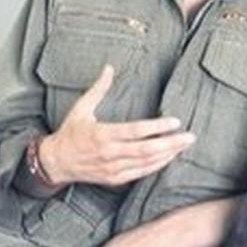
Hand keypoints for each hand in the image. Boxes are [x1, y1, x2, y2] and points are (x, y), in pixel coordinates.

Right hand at [41, 64, 194, 186]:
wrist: (56, 162)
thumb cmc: (70, 133)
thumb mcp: (81, 108)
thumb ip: (98, 88)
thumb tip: (109, 68)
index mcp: (102, 134)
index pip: (136, 131)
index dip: (157, 127)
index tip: (175, 121)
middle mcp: (109, 153)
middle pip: (146, 150)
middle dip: (171, 144)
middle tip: (189, 137)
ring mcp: (112, 168)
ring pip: (146, 164)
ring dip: (167, 155)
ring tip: (183, 146)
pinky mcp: (114, 179)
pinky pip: (140, 173)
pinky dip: (156, 166)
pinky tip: (167, 158)